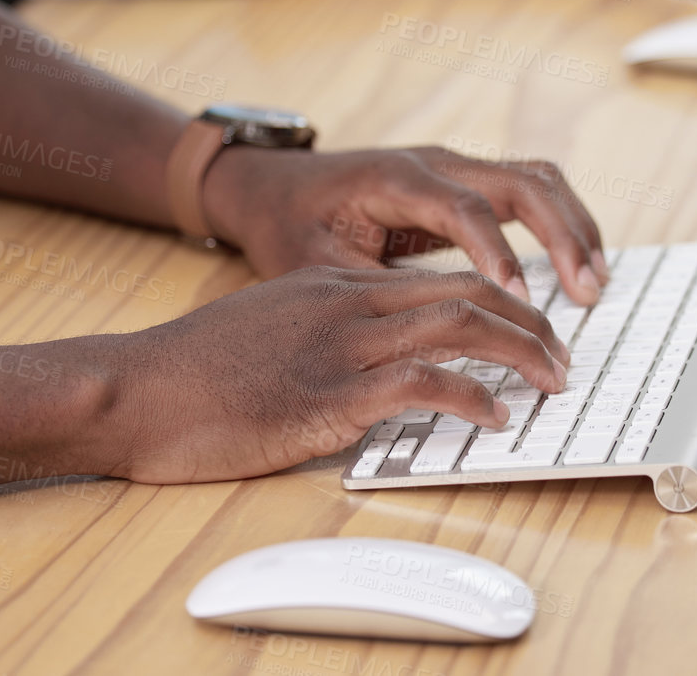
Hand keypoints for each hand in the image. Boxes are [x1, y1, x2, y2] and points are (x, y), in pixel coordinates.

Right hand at [100, 266, 572, 482]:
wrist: (134, 387)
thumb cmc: (192, 370)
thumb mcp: (268, 328)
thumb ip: (323, 331)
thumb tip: (371, 362)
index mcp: (336, 286)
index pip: (441, 278)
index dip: (500, 301)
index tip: (532, 330)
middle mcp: (347, 304)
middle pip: (467, 292)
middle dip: (529, 323)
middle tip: (563, 357)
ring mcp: (338, 346)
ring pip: (458, 326)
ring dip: (520, 353)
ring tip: (552, 382)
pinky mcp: (326, 394)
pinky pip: (420, 382)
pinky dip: (471, 396)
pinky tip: (493, 417)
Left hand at [201, 145, 608, 304]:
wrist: (274, 185)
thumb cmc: (290, 224)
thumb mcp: (315, 265)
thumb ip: (371, 292)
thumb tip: (422, 337)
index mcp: (395, 179)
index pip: (463, 208)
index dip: (497, 251)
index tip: (521, 299)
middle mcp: (435, 163)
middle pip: (520, 183)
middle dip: (561, 235)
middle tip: (587, 292)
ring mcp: (454, 167)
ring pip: (536, 179)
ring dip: (572, 226)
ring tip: (595, 282)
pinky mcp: (464, 181)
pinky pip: (526, 191)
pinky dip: (559, 223)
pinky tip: (576, 266)